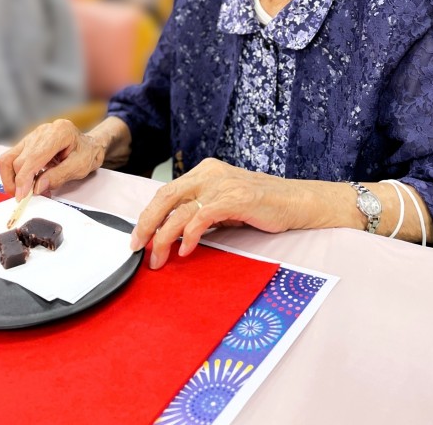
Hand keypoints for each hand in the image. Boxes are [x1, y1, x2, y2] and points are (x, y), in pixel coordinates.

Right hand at [0, 119, 105, 200]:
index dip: (24, 179)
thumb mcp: (80, 167)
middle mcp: (43, 131)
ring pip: (9, 158)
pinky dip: (15, 174)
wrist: (89, 146)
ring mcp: (33, 135)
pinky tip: (28, 182)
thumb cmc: (87, 154)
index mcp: (59, 132)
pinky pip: (11, 158)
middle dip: (19, 182)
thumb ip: (58, 177)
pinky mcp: (27, 142)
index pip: (33, 157)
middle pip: (19, 159)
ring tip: (24, 191)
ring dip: (12, 178)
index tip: (21, 196)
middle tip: (27, 198)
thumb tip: (37, 187)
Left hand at [129, 158, 307, 268]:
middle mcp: (209, 174)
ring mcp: (222, 184)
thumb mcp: (224, 204)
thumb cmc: (261, 205)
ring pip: (180, 209)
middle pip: (165, 196)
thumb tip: (173, 234)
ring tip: (158, 259)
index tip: (138, 237)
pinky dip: (190, 235)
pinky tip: (186, 251)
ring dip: (164, 237)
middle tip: (136, 247)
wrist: (296, 201)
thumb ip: (201, 212)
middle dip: (146, 224)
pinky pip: (202, 216)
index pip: (166, 192)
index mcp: (204, 172)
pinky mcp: (234, 198)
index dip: (148, 215)